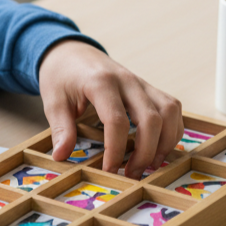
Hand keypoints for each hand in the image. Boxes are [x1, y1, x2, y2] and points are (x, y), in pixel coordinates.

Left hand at [38, 40, 182, 178]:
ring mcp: (141, 82)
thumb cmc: (61, 76)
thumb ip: (61, 128)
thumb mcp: (53, 101)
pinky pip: (172, 108)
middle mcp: (126, 80)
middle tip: (131, 174)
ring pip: (169, 112)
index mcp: (100, 83)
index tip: (110, 170)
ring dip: (165, 142)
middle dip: (146, 152)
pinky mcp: (148, 87)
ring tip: (150, 164)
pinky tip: (158, 148)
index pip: (116, 121)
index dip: (116, 150)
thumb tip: (61, 156)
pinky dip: (172, 130)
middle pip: (151, 118)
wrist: (71, 51)